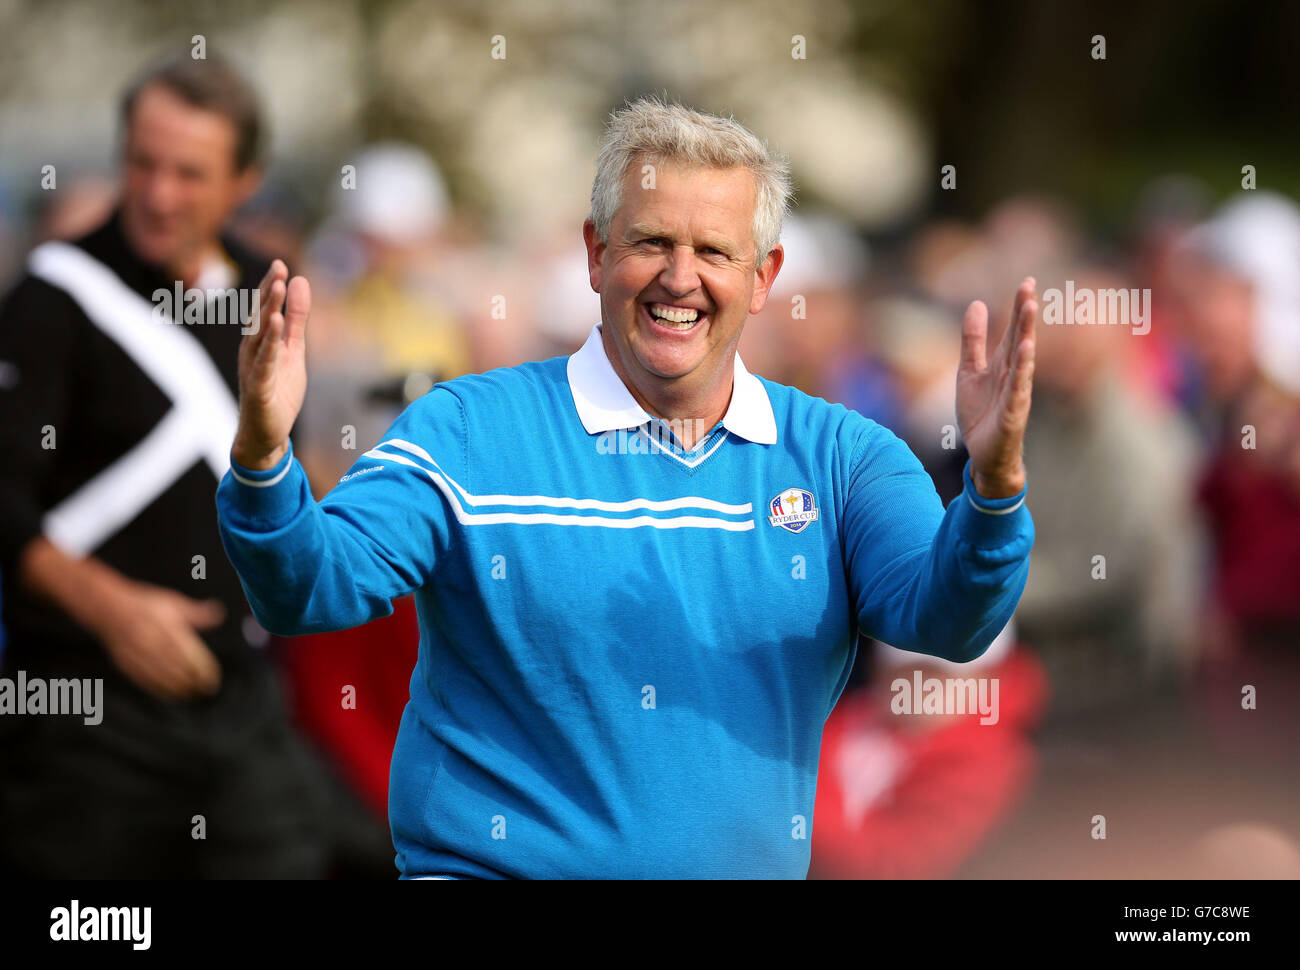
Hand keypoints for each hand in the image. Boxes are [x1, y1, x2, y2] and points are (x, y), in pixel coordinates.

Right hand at [94, 579, 224, 699]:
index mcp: (166, 627)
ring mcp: (137, 655)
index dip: (202, 670)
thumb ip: (197, 614)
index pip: (189, 654)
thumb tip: (219, 615)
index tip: (213, 679)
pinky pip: (144, 681)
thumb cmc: (144, 605)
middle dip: (193, 682)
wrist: (108, 608)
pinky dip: (159, 690)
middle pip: (176, 668)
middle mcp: (151, 642)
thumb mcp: (173, 603)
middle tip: (207, 691)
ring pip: (161, 677)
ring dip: (179, 689)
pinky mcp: (126, 664)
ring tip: (193, 695)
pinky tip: (170, 695)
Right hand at [232, 259, 309, 469]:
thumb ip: (297, 319)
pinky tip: (277, 326)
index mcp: (259, 341)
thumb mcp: (294, 350)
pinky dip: (270, 343)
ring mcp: (253, 369)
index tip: (280, 264)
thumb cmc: (278, 390)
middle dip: (268, 292)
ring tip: (277, 288)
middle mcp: (251, 351)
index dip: (271, 287)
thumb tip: (299, 282)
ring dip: (268, 311)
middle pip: (259, 317)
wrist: (267, 434)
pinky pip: (264, 362)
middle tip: (278, 268)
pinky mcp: (258, 388)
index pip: (264, 309)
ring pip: (259, 336)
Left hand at [956, 277, 1037, 497]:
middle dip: (1024, 316)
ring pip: (1022, 362)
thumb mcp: (969, 372)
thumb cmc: (981, 413)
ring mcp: (1016, 395)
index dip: (1018, 308)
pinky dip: (1022, 372)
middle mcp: (1013, 376)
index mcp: (1003, 365)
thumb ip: (973, 340)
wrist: (982, 455)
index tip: (1027, 282)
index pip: (1012, 332)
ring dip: (1027, 337)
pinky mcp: (1013, 415)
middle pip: (1020, 341)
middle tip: (1030, 290)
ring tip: (1030, 312)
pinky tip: (1025, 353)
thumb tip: (976, 303)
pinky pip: (1018, 391)